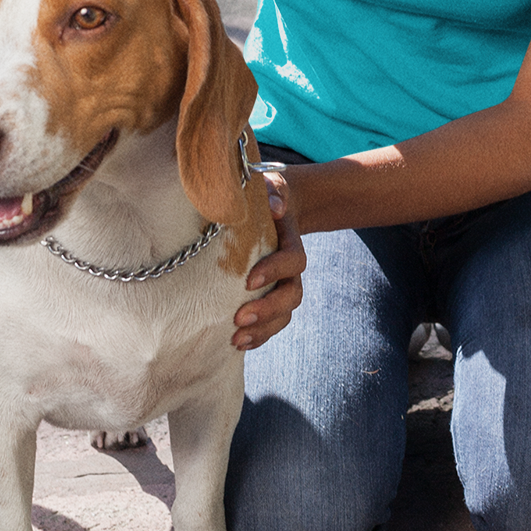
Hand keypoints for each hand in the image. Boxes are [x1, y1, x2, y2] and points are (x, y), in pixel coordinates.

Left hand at [232, 174, 304, 350]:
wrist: (275, 206)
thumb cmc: (267, 194)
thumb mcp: (271, 185)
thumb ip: (274, 192)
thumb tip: (274, 206)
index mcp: (291, 241)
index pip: (293, 261)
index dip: (275, 271)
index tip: (249, 280)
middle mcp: (291, 268)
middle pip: (292, 295)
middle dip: (268, 309)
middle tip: (239, 318)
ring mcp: (282, 284)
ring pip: (284, 314)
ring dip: (262, 329)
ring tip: (236, 339)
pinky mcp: (269, 295)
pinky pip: (272, 322)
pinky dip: (259, 335)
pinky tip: (238, 344)